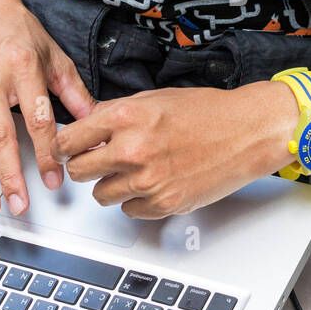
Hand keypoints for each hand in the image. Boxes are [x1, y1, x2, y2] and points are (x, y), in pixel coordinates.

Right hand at [0, 0, 94, 215]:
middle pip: (0, 135)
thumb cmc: (15, 29)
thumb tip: (95, 122)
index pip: (37, 119)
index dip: (47, 152)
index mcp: (22, 69)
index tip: (54, 179)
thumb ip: (73, 92)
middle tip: (18, 204)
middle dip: (10, 174)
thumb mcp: (53, 55)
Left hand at [53, 80, 298, 217]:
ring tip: (133, 171)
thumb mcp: (153, 99)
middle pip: (78, 171)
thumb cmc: (206, 112)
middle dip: (84, 166)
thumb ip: (115, 115)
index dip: (64, 146)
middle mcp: (132, 149)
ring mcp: (148, 180)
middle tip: (98, 161)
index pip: (69, 140)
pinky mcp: (164, 204)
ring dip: (110, 184)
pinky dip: (136, 200)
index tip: (65, 150)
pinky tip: (153, 182)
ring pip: (100, 195)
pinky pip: (128, 210)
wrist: (246, 132)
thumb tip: (85, 130)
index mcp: (126, 117)